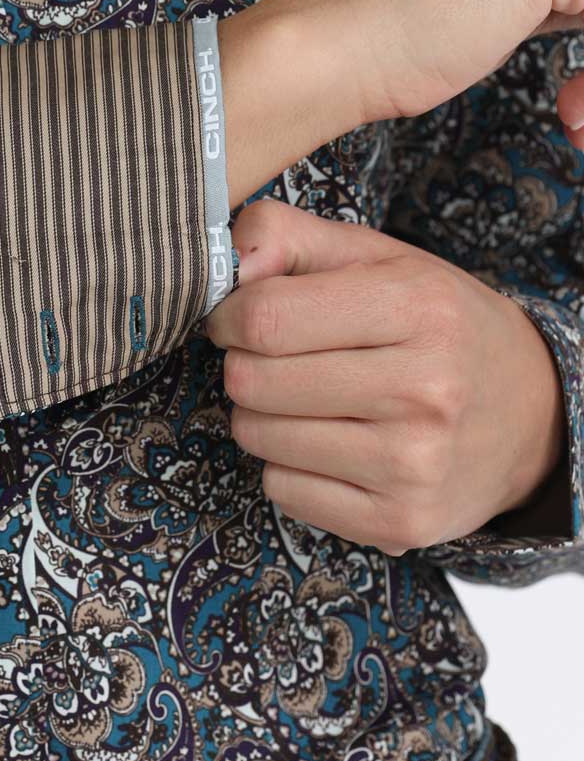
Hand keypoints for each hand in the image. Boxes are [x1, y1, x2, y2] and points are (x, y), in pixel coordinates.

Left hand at [200, 197, 569, 555]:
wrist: (530, 413)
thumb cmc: (435, 321)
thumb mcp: (376, 255)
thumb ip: (289, 237)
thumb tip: (231, 266)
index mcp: (418, 307)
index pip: (267, 317)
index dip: (229, 316)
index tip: (235, 318)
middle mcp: (425, 390)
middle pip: (255, 382)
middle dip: (243, 365)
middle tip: (273, 360)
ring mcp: (416, 465)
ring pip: (261, 438)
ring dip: (260, 416)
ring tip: (304, 399)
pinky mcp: (402, 523)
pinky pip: (284, 492)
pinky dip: (287, 466)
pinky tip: (327, 443)